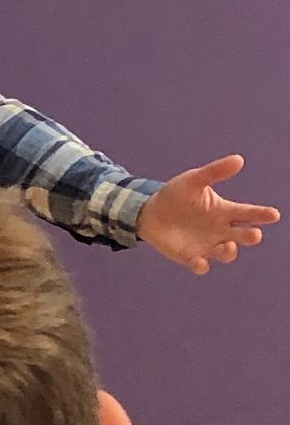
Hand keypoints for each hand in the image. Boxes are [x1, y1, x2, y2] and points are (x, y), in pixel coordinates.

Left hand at [137, 155, 280, 274]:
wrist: (150, 212)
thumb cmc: (177, 194)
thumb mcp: (193, 180)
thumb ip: (215, 172)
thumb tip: (239, 159)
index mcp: (225, 211)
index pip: (248, 213)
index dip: (261, 214)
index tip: (274, 214)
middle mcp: (221, 230)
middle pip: (242, 235)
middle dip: (250, 236)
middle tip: (255, 234)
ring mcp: (208, 245)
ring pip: (226, 253)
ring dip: (229, 252)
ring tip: (229, 245)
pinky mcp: (191, 256)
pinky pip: (200, 264)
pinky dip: (201, 265)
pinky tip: (199, 262)